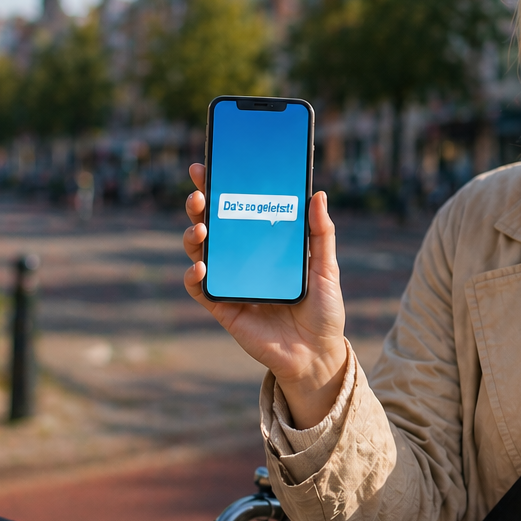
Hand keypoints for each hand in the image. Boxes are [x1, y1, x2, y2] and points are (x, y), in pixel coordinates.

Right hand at [182, 163, 346, 425]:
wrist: (317, 354)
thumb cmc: (323, 310)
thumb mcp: (326, 268)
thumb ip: (321, 233)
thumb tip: (318, 194)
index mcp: (263, 245)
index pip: (237, 209)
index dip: (220, 187)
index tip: (208, 165)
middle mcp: (242, 259)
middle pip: (212, 224)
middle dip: (200, 204)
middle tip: (199, 192)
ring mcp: (230, 282)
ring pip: (200, 252)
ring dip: (194, 236)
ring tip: (200, 226)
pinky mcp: (223, 308)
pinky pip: (201, 288)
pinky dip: (195, 276)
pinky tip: (201, 267)